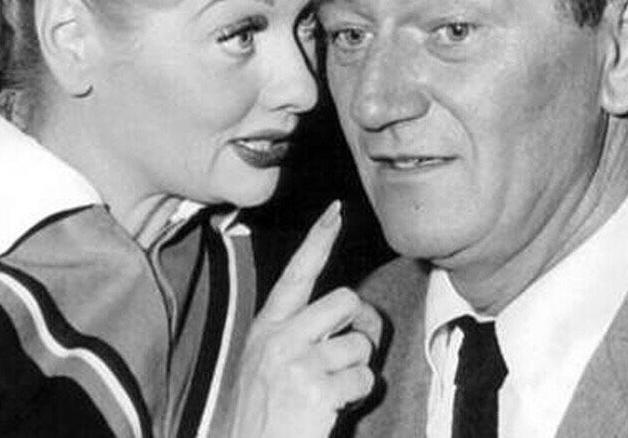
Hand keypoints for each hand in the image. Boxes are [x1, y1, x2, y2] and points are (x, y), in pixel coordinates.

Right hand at [225, 201, 381, 437]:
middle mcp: (278, 339)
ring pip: (359, 344)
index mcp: (266, 329)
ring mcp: (296, 362)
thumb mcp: (267, 364)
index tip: (335, 212)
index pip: (296, 274)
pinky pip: (363, 379)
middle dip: (357, 325)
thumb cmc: (265, 416)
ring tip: (330, 391)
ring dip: (356, 370)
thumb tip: (349, 315)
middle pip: (344, 300)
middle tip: (348, 353)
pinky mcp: (315, 388)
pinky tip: (332, 408)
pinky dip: (357, 396)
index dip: (318, 240)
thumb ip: (300, 334)